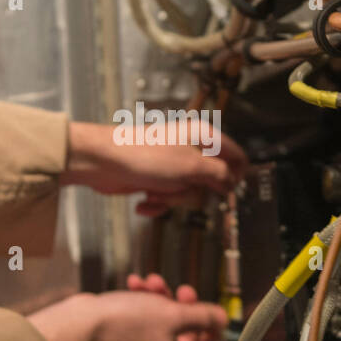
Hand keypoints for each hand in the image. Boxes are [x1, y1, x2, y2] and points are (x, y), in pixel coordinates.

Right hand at [27, 276, 226, 340]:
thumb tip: (223, 319)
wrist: (81, 325)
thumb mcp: (174, 315)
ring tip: (152, 282)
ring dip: (161, 299)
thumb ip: (204, 317)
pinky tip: (135, 284)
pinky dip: (143, 303)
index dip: (215, 336)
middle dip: (185, 309)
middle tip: (182, 291)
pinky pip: (143, 322)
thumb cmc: (127, 324)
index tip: (212, 316)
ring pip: (163, 324)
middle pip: (186, 337)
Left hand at [60, 120, 247, 216]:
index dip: (237, 174)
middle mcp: (189, 149)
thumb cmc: (145, 157)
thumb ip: (218, 174)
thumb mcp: (191, 167)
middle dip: (194, 191)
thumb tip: (233, 182)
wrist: (103, 162)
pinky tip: (143, 201)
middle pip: (211, 180)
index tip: (231, 190)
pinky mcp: (156, 180)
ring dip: (172, 199)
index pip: (235, 154)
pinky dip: (156, 204)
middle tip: (181, 187)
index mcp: (202, 137)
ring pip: (188, 193)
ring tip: (155, 192)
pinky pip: (168, 198)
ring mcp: (172, 165)